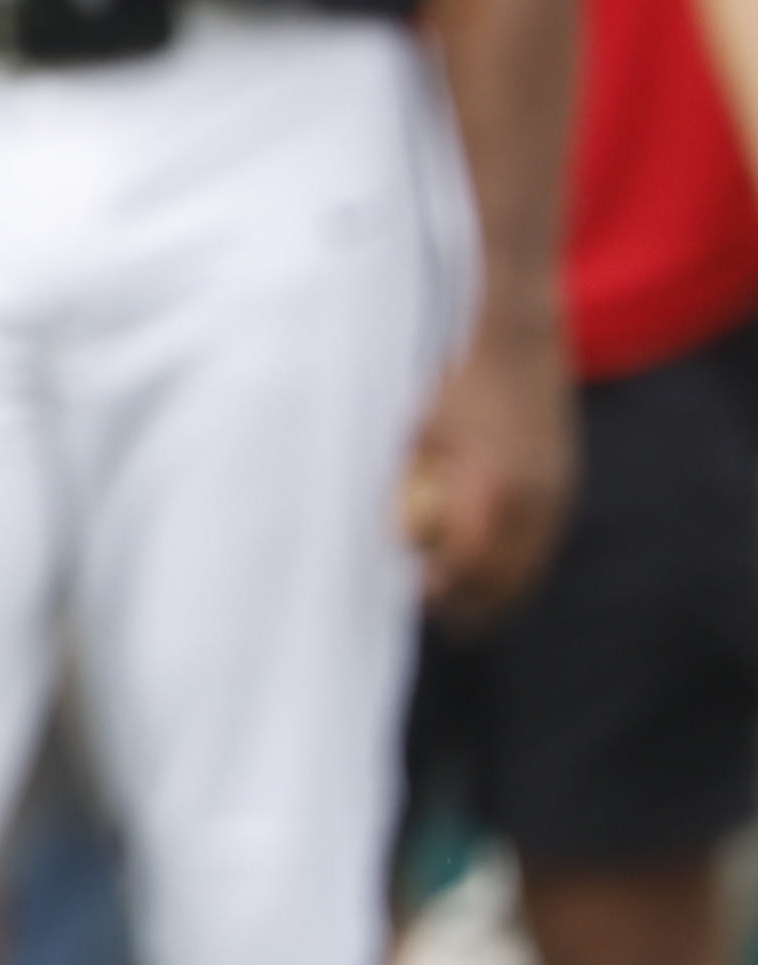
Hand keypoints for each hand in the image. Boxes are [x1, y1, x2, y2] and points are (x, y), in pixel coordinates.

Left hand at [405, 324, 577, 620]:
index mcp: (488, 490)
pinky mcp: (566, 489)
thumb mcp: (420, 436)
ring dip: (500, 592)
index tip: (416, 597)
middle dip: (472, 604)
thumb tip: (398, 539)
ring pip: (530, 567)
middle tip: (444, 619)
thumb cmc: (457, 385)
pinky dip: (522, 566)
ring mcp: (555, 497)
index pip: (464, 565)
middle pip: (503, 579)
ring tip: (470, 611)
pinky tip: (500, 573)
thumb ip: (411, 490)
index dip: (440, 588)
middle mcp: (529, 503)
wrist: (519, 345)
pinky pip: (545, 545)